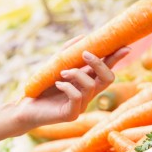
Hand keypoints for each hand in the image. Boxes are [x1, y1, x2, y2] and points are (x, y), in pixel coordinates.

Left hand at [12, 47, 129, 130]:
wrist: (26, 106)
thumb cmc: (42, 85)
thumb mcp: (55, 64)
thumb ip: (69, 52)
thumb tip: (84, 36)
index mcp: (88, 81)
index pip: (107, 69)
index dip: (117, 58)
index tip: (125, 47)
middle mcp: (88, 94)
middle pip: (108, 78)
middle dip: (100, 63)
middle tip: (85, 53)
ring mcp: (81, 105)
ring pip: (91, 86)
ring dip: (77, 74)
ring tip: (61, 72)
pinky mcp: (71, 114)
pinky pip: (76, 97)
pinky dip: (67, 86)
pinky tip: (57, 83)